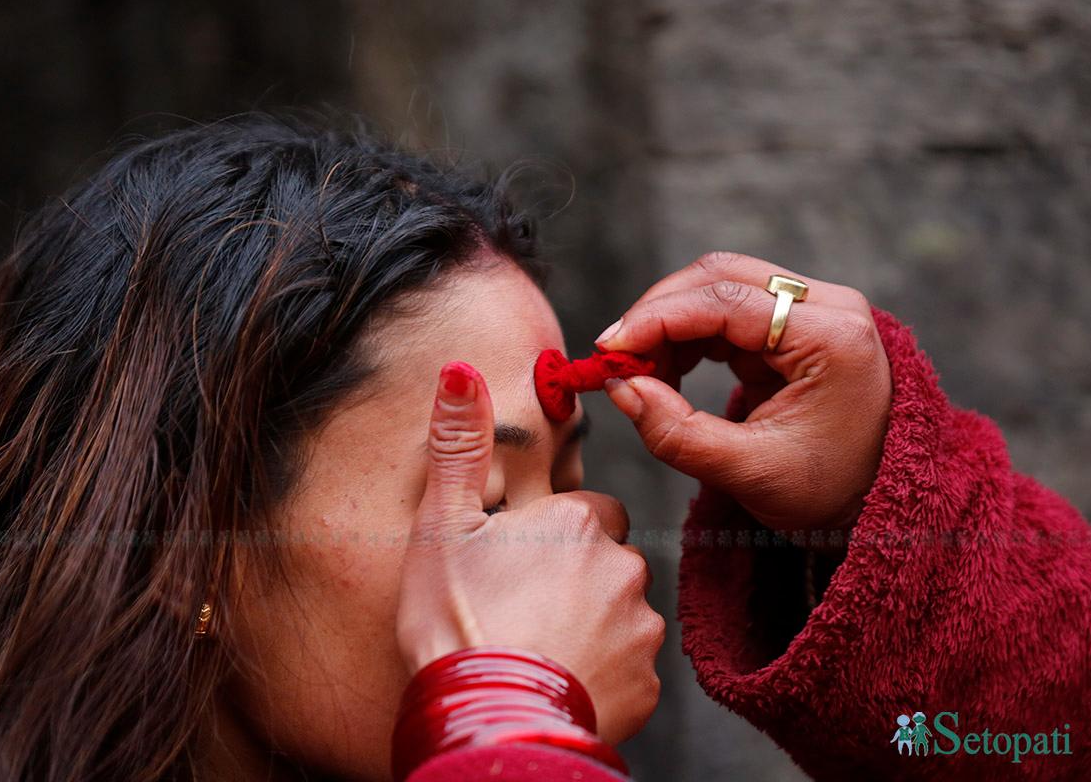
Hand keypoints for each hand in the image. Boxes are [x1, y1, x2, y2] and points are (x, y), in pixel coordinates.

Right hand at [395, 361, 665, 743]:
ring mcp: (640, 626)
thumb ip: (458, 446)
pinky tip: (561, 683)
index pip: (587, 510)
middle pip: (610, 560)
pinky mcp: (648, 683)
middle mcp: (622, 565)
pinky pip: (631, 668)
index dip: (556, 535)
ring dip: (594, 625)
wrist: (487, 720)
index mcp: (577, 521)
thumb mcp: (442, 526)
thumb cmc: (457, 620)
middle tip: (526, 608)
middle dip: (580, 577)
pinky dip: (604, 673)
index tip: (522, 562)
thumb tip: (460, 370)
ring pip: (623, 613)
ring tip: (541, 649)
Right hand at [597, 252, 891, 532]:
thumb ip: (677, 432)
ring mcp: (813, 310)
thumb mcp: (751, 472)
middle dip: (657, 313)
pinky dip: (687, 335)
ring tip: (641, 375)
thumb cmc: (833, 490)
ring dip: (668, 323)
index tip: (609, 351)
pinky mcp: (795, 324)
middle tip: (615, 359)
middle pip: (721, 276)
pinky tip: (666, 371)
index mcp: (833, 337)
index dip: (657, 320)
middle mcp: (828, 307)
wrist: (885, 501)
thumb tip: (618, 389)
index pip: (727, 301)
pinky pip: (728, 310)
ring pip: (719, 286)